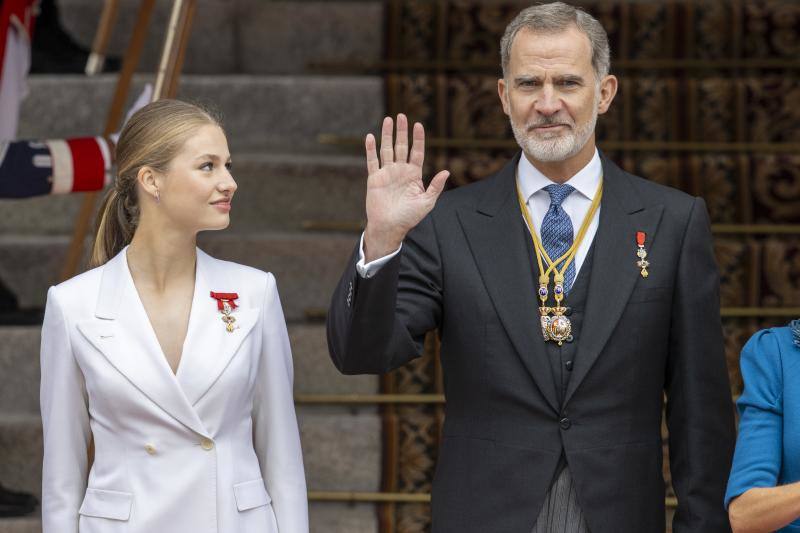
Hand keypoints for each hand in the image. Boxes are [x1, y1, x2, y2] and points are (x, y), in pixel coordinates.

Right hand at [363, 114, 448, 261]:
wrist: (390, 227)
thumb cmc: (409, 217)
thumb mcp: (427, 202)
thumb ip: (435, 186)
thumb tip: (446, 172)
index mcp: (414, 175)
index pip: (417, 152)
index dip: (418, 139)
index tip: (418, 125)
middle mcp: (400, 171)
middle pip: (401, 146)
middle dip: (402, 131)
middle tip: (401, 116)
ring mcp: (387, 173)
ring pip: (387, 149)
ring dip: (387, 135)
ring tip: (388, 120)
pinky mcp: (374, 178)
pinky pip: (372, 161)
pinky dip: (371, 149)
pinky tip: (371, 137)